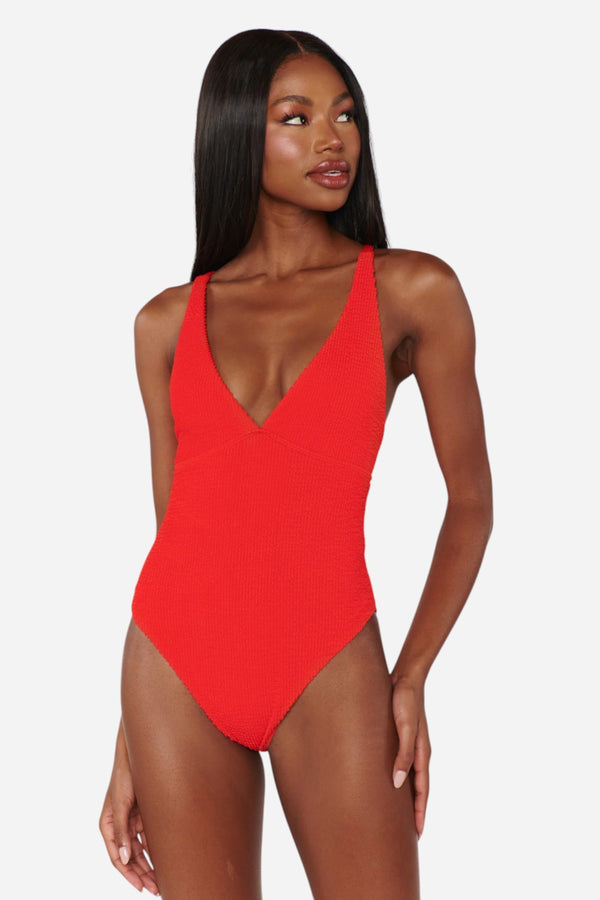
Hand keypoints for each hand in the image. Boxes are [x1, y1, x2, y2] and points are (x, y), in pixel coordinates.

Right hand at [99, 742, 159, 894]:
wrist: (138, 754)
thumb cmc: (125, 776)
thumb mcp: (121, 804)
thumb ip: (121, 831)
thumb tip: (123, 858)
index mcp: (108, 825)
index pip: (117, 858)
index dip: (129, 875)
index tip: (142, 887)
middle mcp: (119, 826)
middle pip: (130, 858)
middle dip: (142, 875)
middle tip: (156, 889)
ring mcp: (131, 820)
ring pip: (139, 850)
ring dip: (149, 865)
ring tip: (161, 880)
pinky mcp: (142, 814)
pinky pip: (148, 837)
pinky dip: (154, 849)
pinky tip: (165, 859)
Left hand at [390, 675, 430, 839]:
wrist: (405, 677)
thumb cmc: (405, 700)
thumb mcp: (404, 728)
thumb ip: (403, 755)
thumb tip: (398, 784)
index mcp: (422, 754)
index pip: (422, 791)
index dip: (419, 813)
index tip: (417, 835)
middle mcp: (418, 753)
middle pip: (418, 789)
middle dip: (414, 812)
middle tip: (407, 835)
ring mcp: (410, 746)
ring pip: (410, 778)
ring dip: (406, 797)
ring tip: (396, 815)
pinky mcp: (401, 738)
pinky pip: (402, 765)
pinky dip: (399, 779)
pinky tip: (388, 783)